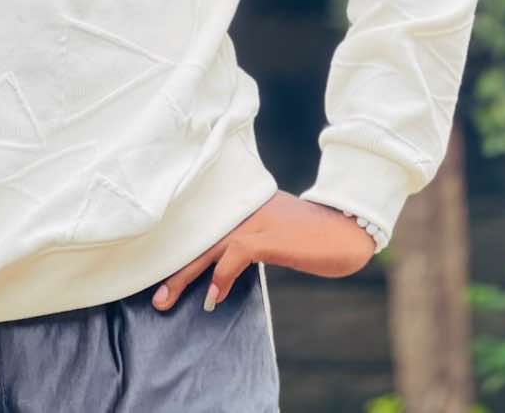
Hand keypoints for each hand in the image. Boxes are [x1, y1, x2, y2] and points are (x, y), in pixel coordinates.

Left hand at [151, 192, 375, 312]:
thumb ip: (249, 242)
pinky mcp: (268, 236)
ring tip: (167, 299)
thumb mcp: (275, 233)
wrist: (347, 228)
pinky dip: (220, 276)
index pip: (203, 226)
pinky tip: (213, 298)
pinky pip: (235, 254)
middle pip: (198, 237)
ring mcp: (255, 221)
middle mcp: (243, 210)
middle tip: (156, 296)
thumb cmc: (313, 234)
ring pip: (208, 246)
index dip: (180, 249)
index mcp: (243, 206)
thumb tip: (224, 269)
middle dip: (174, 267)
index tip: (162, 273)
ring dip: (185, 275)